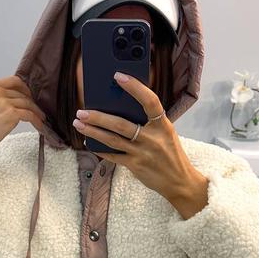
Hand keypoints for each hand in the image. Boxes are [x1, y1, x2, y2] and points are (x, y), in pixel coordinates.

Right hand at [0, 76, 46, 154]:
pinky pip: (30, 115)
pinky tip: (39, 125)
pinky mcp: (11, 114)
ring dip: (36, 111)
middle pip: (23, 93)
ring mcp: (4, 102)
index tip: (29, 95)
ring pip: (28, 103)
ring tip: (40, 118)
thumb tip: (17, 99)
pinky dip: (37, 120)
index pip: (14, 80)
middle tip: (36, 109)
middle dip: (31, 102)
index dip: (25, 88)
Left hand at [72, 72, 209, 217]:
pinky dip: (99, 148)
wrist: (180, 181)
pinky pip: (112, 156)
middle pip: (121, 124)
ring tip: (78, 123)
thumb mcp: (166, 133)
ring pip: (112, 140)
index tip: (118, 76)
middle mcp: (153, 138)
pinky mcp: (135, 166)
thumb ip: (149, 122)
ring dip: (93, 131)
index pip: (150, 100)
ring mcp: (143, 153)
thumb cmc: (170, 153)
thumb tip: (119, 109)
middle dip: (98, 117)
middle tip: (81, 111)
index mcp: (163, 125)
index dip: (135, 87)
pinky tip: (88, 142)